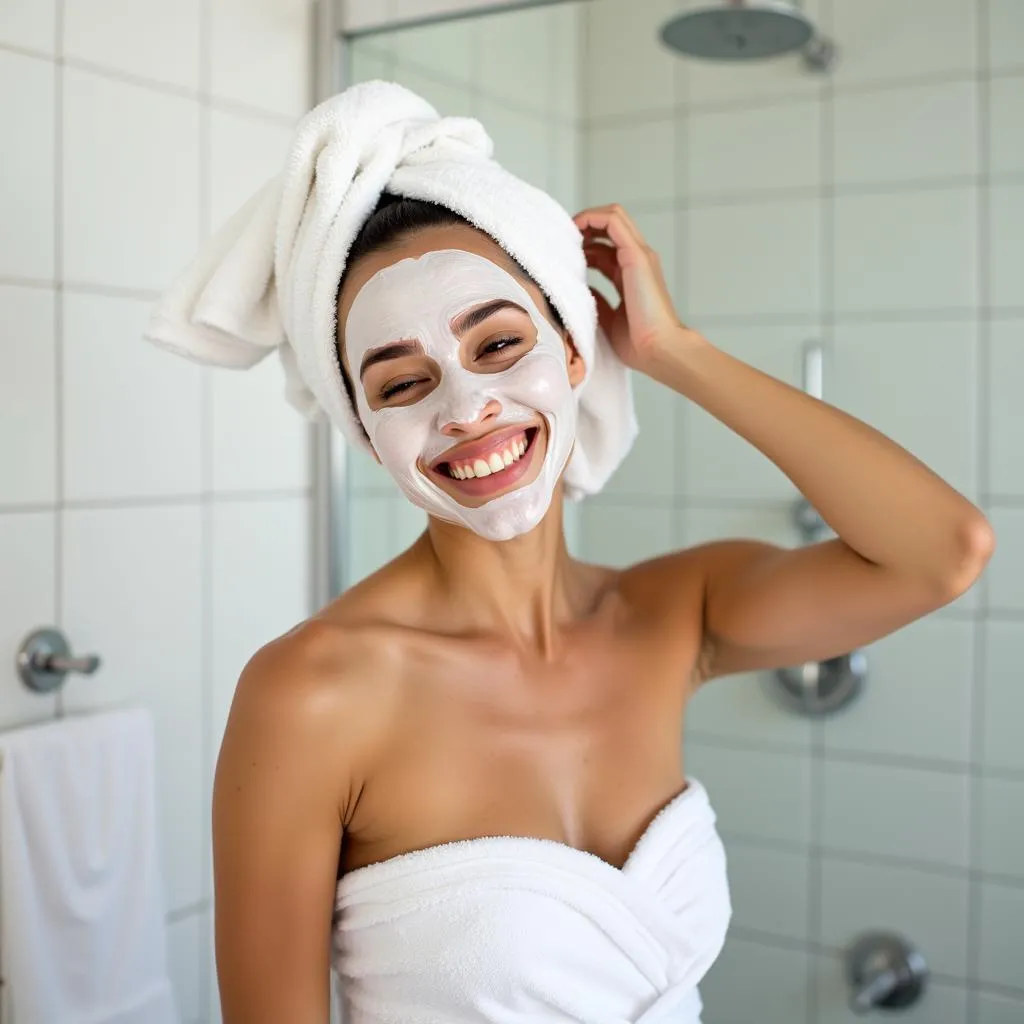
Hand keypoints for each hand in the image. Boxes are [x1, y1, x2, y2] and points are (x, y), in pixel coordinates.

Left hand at [572, 204, 698, 373]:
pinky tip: (575, 229)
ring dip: (587, 218)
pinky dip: (592, 218)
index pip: (607, 247)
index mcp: (632, 274)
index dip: (584, 245)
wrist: (659, 349)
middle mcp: (637, 259)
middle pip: (610, 226)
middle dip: (584, 226)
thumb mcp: (609, 319)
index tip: (563, 255)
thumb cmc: (638, 343)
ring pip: (613, 216)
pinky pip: (612, 222)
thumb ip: (598, 301)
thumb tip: (581, 291)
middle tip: (561, 240)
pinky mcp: (636, 256)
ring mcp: (639, 255)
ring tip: (566, 233)